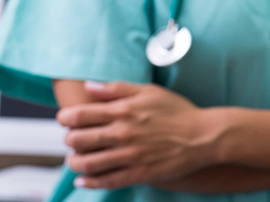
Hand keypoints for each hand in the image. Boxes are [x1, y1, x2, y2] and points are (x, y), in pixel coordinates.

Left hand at [56, 81, 222, 188]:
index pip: (78, 115)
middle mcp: (122, 134)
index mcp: (123, 111)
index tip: (67, 120)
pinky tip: (84, 180)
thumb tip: (89, 86)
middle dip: (69, 140)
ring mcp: (130, 156)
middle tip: (74, 139)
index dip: (65, 118)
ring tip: (76, 160)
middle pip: (76, 140)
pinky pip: (105, 181)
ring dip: (74, 163)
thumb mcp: (149, 92)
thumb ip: (117, 88)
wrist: (204, 136)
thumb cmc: (178, 111)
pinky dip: (89, 182)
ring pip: (86, 164)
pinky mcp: (139, 173)